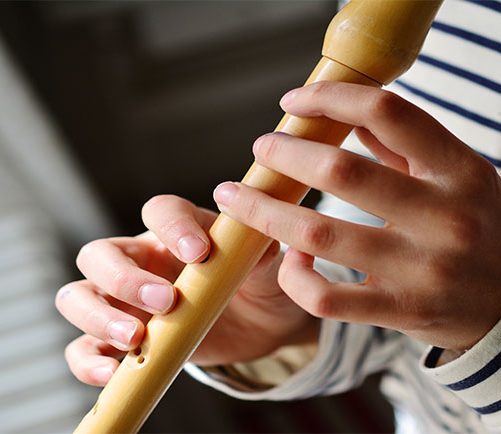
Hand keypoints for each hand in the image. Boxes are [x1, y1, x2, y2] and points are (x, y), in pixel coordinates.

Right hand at [56, 195, 317, 385]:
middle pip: (100, 254)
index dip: (173, 228)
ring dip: (98, 317)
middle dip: (125, 278)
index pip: (159, 212)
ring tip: (134, 338)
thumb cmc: (259, 281)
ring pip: (78, 298)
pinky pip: (84, 348)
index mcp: (177, 230)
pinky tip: (112, 372)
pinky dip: (88, 361)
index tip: (200, 253)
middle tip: (166, 301)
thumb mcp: (266, 265)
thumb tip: (253, 235)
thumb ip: (257, 250)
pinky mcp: (122, 340)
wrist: (261, 323)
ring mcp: (125, 301)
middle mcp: (141, 260)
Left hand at [213, 82, 500, 351]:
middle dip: (285, 153)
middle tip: (262, 149)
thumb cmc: (487, 230)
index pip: (388, 113)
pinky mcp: (402, 311)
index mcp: (461, 170)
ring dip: (266, 211)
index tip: (296, 102)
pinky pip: (327, 298)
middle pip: (341, 170)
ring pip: (319, 235)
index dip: (332, 99)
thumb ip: (409, 147)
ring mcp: (422, 269)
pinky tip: (289, 259)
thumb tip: (349, 117)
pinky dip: (295, 276)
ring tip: (239, 198)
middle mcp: (444, 217)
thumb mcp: (463, 177)